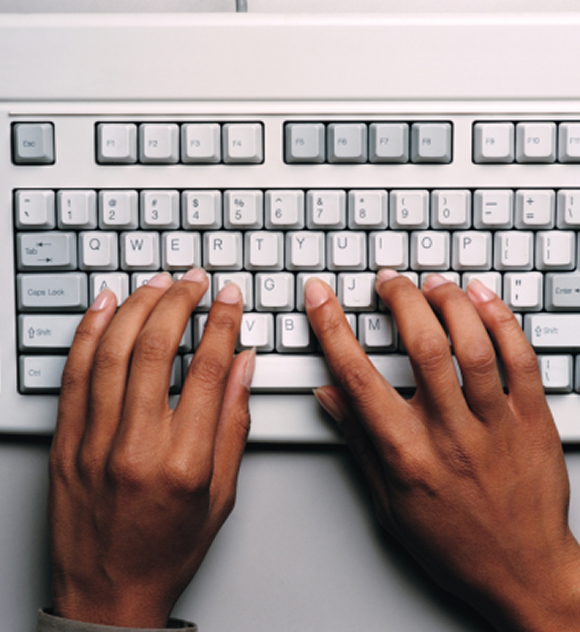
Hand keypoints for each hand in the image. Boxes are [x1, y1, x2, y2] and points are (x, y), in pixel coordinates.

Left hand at [49, 270, 254, 627]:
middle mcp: (135, 448)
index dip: (220, 324)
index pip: (206, 371)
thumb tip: (241, 366)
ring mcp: (92, 443)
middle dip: (177, 303)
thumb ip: (234, 424)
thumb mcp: (222, 494)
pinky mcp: (64, 443)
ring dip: (135, 308)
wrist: (108, 594)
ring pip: (111, 353)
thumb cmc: (168, 549)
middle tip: (192, 281)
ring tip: (156, 284)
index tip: (226, 298)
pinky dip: (88, 332)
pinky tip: (104, 306)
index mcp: (183, 464)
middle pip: (154, 351)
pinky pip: (73, 375)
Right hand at [305, 272, 579, 631]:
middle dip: (400, 299)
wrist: (524, 573)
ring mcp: (496, 425)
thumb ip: (358, 441)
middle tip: (388, 280)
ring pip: (475, 345)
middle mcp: (450, 433)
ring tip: (432, 283)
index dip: (332, 327)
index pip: (357, 376)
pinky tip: (483, 299)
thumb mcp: (388, 501)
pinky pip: (522, 359)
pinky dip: (501, 320)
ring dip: (449, 302)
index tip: (320, 296)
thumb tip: (329, 396)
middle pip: (423, 346)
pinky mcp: (534, 420)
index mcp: (406, 453)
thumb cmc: (454, 542)